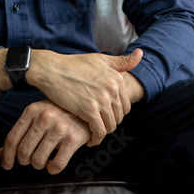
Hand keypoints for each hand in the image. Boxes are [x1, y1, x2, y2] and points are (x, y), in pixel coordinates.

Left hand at [0, 100, 90, 174]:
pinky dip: (52, 169)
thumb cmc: (58, 113)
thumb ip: (21, 132)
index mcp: (32, 110)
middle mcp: (44, 118)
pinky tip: (53, 163)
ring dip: (38, 165)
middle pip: (23, 152)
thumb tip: (0, 153)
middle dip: (24, 161)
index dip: (6, 155)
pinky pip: (56, 165)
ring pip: (38, 160)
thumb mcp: (37, 115)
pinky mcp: (73, 139)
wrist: (87, 108)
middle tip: (29, 161)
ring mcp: (59, 128)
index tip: (6, 165)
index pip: (12, 139)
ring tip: (43, 161)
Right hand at [26, 48, 144, 145]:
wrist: (52, 70)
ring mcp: (101, 99)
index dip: (116, 114)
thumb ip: (122, 61)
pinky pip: (99, 131)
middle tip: (97, 125)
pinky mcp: (89, 109)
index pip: (126, 106)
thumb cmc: (74, 65)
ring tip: (93, 132)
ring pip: (110, 126)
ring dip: (102, 132)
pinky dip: (95, 138)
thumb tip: (141, 54)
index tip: (104, 116)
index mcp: (117, 78)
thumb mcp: (100, 59)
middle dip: (109, 123)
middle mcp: (112, 88)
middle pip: (118, 117)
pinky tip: (89, 139)